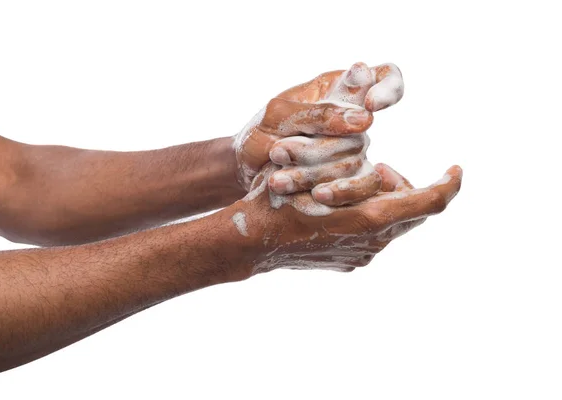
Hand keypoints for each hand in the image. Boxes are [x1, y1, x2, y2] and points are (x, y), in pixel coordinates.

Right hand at [227, 162, 461, 274]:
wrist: (252, 244)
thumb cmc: (278, 200)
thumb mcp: (316, 171)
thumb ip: (357, 170)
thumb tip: (386, 173)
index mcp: (371, 218)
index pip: (430, 201)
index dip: (449, 184)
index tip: (456, 169)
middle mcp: (374, 242)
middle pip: (413, 210)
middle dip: (405, 186)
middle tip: (379, 168)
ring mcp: (362, 255)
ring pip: (393, 223)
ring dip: (384, 200)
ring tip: (353, 183)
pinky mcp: (351, 262)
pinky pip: (375, 236)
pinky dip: (369, 216)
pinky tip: (342, 206)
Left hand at [234, 62, 403, 192]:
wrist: (244, 174)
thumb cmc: (260, 135)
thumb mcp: (278, 116)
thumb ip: (319, 113)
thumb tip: (367, 119)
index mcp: (339, 89)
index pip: (385, 76)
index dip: (388, 89)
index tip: (371, 105)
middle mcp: (353, 120)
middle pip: (360, 132)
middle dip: (315, 149)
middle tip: (277, 153)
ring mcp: (355, 152)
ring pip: (356, 163)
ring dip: (313, 173)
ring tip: (278, 180)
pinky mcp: (351, 182)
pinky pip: (362, 188)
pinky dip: (336, 192)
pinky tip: (313, 196)